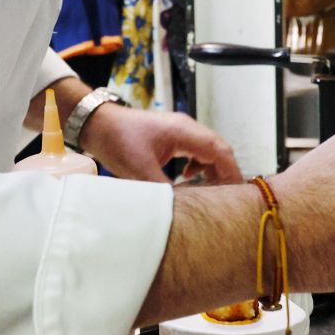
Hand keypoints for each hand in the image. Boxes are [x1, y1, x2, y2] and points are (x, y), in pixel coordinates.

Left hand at [78, 103, 240, 183]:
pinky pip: (196, 149)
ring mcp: (180, 130)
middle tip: (225, 197)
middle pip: (218, 149)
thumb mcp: (140, 170)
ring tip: (208, 191)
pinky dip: (198, 165)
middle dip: (225, 172)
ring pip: (208, 150)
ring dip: (211, 169)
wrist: (99, 124)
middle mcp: (186, 128)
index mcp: (183, 131)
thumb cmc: (118, 140)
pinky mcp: (172, 135)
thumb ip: (163, 190)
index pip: (219, 150)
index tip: (235, 193)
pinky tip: (188, 178)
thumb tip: (181, 210)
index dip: (231, 171)